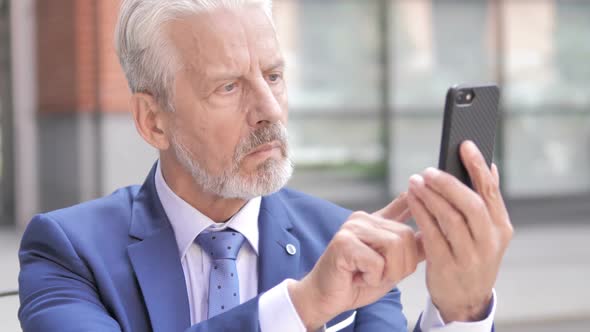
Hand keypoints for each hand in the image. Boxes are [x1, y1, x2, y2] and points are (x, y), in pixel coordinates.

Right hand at [288, 194, 423, 329]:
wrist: (326, 297)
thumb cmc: (356, 281)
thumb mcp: (391, 265)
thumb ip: (408, 248)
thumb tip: (431, 234)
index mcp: (375, 221)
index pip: (403, 204)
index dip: (417, 201)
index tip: (421, 191)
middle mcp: (364, 218)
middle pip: (406, 236)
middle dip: (402, 265)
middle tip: (379, 275)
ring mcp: (352, 227)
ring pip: (394, 246)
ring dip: (387, 272)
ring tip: (369, 275)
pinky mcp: (344, 242)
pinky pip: (376, 261)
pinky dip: (372, 277)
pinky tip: (358, 277)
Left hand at [407, 141, 512, 322]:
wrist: (465, 299)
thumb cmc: (474, 257)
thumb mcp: (488, 233)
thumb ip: (488, 202)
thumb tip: (490, 167)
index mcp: (501, 228)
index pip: (490, 192)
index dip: (478, 166)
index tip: (465, 145)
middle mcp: (488, 241)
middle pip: (470, 204)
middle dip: (448, 183)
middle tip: (429, 170)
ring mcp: (468, 255)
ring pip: (449, 218)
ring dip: (430, 196)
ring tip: (415, 181)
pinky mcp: (447, 265)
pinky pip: (431, 234)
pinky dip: (421, 213)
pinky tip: (412, 199)